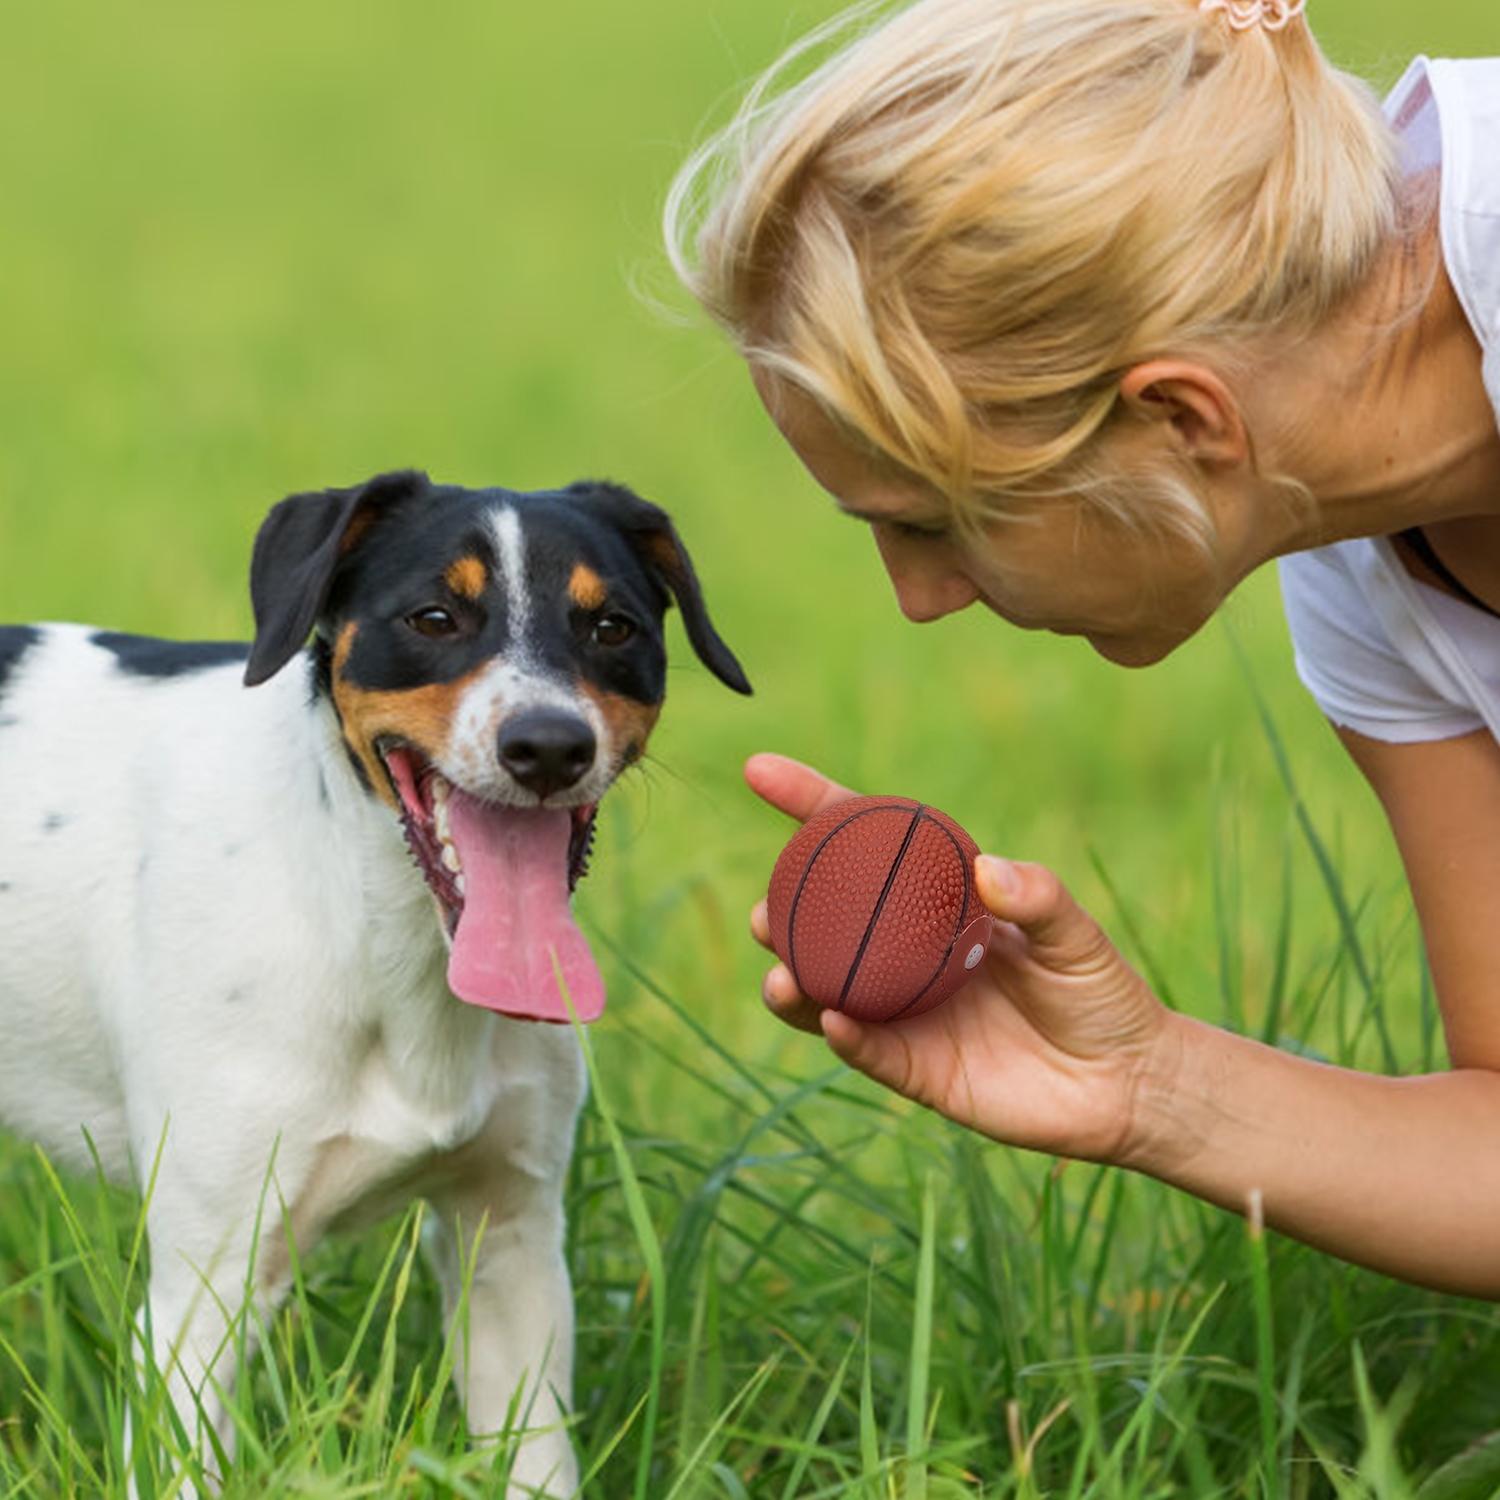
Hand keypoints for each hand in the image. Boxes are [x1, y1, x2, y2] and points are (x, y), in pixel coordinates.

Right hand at [746, 752, 1176, 1164]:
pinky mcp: (915, 1070)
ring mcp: (906, 1012)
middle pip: (823, 923)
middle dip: (779, 911)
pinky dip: (844, 1037)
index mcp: (936, 903)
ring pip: (826, 991)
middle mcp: (907, 954)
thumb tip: (987, 870)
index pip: (866, 845)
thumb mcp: (1077, 936)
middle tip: (765, 910)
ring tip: (778, 974)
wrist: (1127, 1086)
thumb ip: (1038, 899)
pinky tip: (833, 1021)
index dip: (810, 804)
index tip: (760, 771)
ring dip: (793, 981)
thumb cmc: (1100, 994)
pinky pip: (868, 1050)